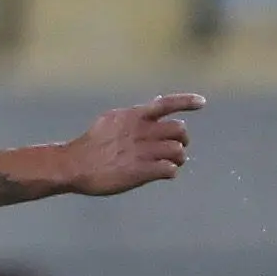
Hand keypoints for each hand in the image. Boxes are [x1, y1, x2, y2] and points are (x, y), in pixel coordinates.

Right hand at [63, 93, 204, 196]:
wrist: (74, 165)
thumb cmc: (92, 144)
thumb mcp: (111, 120)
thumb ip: (134, 114)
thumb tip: (154, 105)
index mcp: (134, 116)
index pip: (166, 104)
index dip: (187, 101)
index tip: (202, 103)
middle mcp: (141, 131)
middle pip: (179, 130)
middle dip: (182, 140)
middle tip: (176, 148)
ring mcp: (141, 151)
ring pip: (177, 151)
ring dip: (177, 158)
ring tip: (170, 163)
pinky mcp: (140, 171)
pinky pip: (169, 170)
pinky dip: (170, 172)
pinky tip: (162, 174)